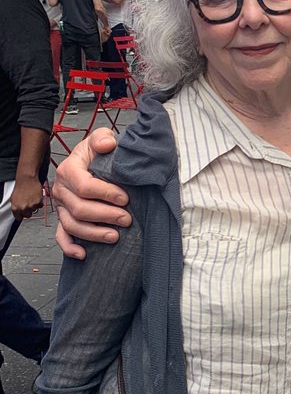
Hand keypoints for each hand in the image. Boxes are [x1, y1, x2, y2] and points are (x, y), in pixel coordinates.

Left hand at [10, 176, 43, 220]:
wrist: (27, 180)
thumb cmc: (20, 187)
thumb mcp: (13, 199)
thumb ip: (16, 207)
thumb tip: (19, 212)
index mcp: (15, 208)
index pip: (19, 218)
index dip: (21, 215)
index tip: (23, 213)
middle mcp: (23, 208)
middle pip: (28, 215)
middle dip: (29, 211)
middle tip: (29, 204)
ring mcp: (31, 206)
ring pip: (34, 210)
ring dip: (34, 206)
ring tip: (32, 198)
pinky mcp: (38, 202)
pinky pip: (40, 206)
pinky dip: (39, 202)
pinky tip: (36, 197)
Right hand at [53, 130, 129, 259]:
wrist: (95, 161)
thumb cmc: (99, 152)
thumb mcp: (102, 138)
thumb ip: (103, 138)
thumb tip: (107, 145)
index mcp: (69, 169)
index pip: (85, 185)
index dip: (105, 194)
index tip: (125, 198)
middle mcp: (61, 189)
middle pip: (79, 208)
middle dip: (105, 216)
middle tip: (127, 219)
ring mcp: (61, 206)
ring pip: (72, 225)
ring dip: (94, 234)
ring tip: (115, 236)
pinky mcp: (64, 218)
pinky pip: (62, 236)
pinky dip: (70, 248)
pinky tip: (83, 255)